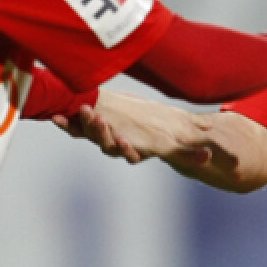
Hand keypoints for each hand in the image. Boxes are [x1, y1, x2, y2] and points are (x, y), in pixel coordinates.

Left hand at [52, 89, 207, 164]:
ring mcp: (102, 136)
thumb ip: (193, 153)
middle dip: (102, 132)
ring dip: (86, 123)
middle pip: (107, 143)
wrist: (142, 126)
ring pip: (91, 133)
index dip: (125, 149)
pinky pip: (76, 128)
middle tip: (99, 119)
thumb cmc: (164, 135)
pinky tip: (54, 117)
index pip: (130, 153)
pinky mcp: (90, 127)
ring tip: (84, 109)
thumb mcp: (179, 143)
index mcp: (137, 149)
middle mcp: (117, 145)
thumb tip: (211, 158)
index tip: (124, 141)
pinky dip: (66, 123)